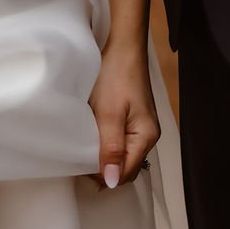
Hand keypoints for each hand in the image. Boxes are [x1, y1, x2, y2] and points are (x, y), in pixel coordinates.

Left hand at [90, 44, 158, 187]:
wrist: (123, 47)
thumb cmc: (116, 75)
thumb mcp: (109, 116)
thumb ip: (111, 150)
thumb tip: (111, 181)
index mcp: (146, 137)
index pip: (125, 174)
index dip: (104, 177)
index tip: (82, 169)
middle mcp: (149, 136)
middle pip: (126, 168)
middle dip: (104, 171)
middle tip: (81, 159)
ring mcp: (143, 129)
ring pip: (123, 157)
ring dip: (105, 158)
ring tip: (86, 147)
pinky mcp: (135, 121)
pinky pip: (122, 144)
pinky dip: (108, 147)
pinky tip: (95, 138)